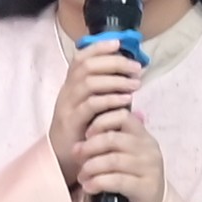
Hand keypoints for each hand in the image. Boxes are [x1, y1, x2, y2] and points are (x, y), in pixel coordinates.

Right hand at [53, 37, 145, 194]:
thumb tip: (135, 74)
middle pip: (87, 66)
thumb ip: (110, 91)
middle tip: (136, 68)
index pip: (81, 58)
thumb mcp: (97, 106)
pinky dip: (110, 99)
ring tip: (136, 84)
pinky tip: (126, 100)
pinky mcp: (71, 123)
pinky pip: (90, 105)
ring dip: (116, 80)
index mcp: (72, 85)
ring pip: (89, 83)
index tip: (119, 43)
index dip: (98, 47)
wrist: (64, 158)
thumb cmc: (85, 129)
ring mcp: (67, 107)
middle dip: (114, 62)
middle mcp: (67, 92)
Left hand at [78, 98, 170, 201]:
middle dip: (89, 146)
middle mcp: (150, 150)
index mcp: (145, 138)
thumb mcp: (124, 159)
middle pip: (114, 138)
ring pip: (113, 160)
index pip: (124, 116)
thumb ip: (111, 144)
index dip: (102, 122)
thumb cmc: (131, 183)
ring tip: (81, 176)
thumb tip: (82, 134)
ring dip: (91, 167)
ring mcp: (151, 169)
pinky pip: (118, 180)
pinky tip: (89, 187)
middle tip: (76, 156)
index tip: (87, 134)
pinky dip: (98, 182)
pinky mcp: (148, 189)